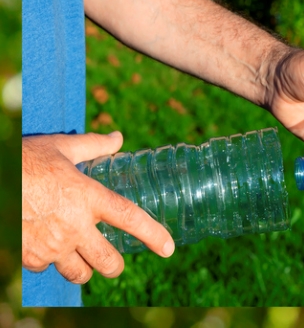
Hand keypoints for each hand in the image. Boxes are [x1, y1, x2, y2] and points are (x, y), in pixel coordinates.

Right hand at [22, 132, 174, 283]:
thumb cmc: (26, 160)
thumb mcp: (63, 148)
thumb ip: (94, 146)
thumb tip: (118, 138)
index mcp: (89, 197)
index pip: (130, 218)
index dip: (153, 234)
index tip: (168, 248)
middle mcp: (75, 226)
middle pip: (108, 261)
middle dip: (115, 265)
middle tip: (114, 261)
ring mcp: (52, 246)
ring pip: (80, 273)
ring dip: (85, 268)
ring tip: (83, 257)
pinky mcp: (30, 257)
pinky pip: (49, 268)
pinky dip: (51, 262)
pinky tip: (49, 247)